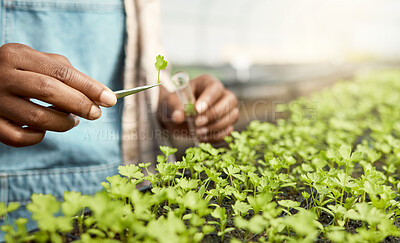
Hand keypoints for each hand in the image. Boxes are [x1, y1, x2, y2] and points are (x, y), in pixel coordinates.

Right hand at [0, 43, 116, 146]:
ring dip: (63, 123)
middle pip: (50, 91)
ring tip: (72, 121)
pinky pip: (19, 138)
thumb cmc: (19, 71)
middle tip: (96, 114)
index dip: (89, 87)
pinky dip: (38, 137)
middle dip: (80, 104)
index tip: (111, 99)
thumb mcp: (36, 61)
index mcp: (17, 55)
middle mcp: (2, 75)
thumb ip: (66, 73)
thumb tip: (99, 95)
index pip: (61, 72)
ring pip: (37, 118)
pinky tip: (44, 129)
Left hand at [158, 74, 238, 142]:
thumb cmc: (176, 104)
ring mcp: (227, 109)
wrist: (176, 115)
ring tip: (198, 132)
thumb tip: (178, 117)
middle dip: (214, 114)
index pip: (215, 87)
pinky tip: (203, 137)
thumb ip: (175, 107)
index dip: (209, 99)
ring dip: (216, 127)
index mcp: (207, 83)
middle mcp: (221, 94)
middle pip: (230, 100)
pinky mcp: (227, 123)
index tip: (197, 110)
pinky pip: (229, 130)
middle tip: (197, 123)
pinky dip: (217, 136)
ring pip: (233, 115)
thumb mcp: (172, 103)